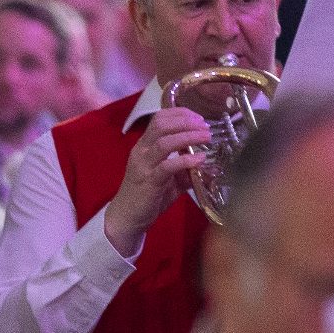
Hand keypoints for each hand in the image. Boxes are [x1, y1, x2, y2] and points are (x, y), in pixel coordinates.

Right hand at [103, 107, 209, 252]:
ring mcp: (144, 165)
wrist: (127, 218)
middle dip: (186, 121)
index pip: (159, 118)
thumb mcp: (168, 179)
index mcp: (145, 146)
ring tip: (205, 138)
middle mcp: (142, 151)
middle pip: (161, 124)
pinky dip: (185, 160)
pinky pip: (167, 166)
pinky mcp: (149, 181)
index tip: (198, 118)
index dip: (180, 114)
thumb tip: (207, 164)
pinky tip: (199, 159)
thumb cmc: (146, 197)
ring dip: (188, 136)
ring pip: (164, 142)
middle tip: (205, 126)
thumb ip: (184, 169)